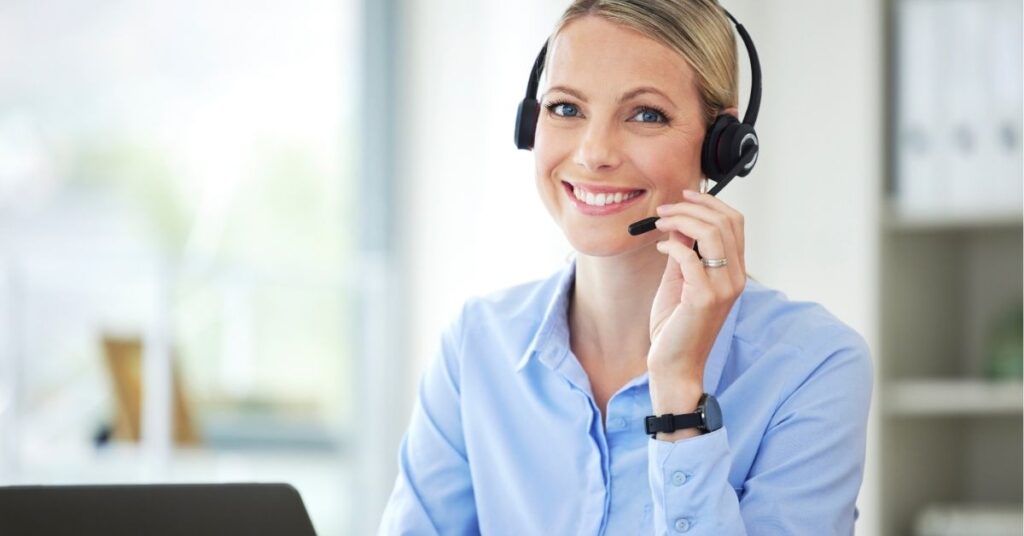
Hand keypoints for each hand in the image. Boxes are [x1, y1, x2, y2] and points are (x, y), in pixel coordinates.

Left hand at [647, 189, 746, 394]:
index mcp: (734, 272)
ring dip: (681, 220)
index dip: (710, 202)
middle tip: (665, 209)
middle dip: (692, 207)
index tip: (684, 196)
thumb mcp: (681, 280)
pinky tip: (658, 247)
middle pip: (725, 221)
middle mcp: (735, 278)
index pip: (735, 222)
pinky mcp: (704, 298)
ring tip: (660, 222)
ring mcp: (723, 288)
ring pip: (711, 233)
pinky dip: (671, 245)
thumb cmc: (676, 325)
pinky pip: (689, 256)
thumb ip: (684, 252)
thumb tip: (678, 222)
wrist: (675, 365)